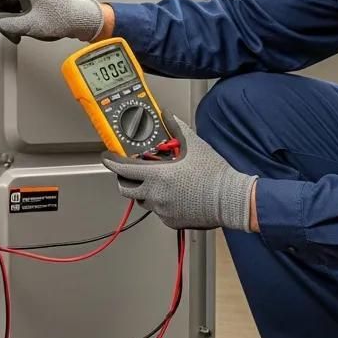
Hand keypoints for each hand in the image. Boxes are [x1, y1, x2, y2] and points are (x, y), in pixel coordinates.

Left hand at [101, 115, 256, 230]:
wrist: (230, 199)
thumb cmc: (214, 175)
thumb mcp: (194, 145)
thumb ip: (176, 128)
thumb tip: (167, 116)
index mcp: (157, 176)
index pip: (124, 169)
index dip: (112, 162)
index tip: (107, 157)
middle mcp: (155, 195)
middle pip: (126, 189)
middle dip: (124, 179)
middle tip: (130, 171)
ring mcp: (162, 211)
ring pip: (142, 201)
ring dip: (143, 191)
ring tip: (157, 182)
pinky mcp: (171, 221)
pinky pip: (157, 212)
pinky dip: (159, 203)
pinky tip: (173, 194)